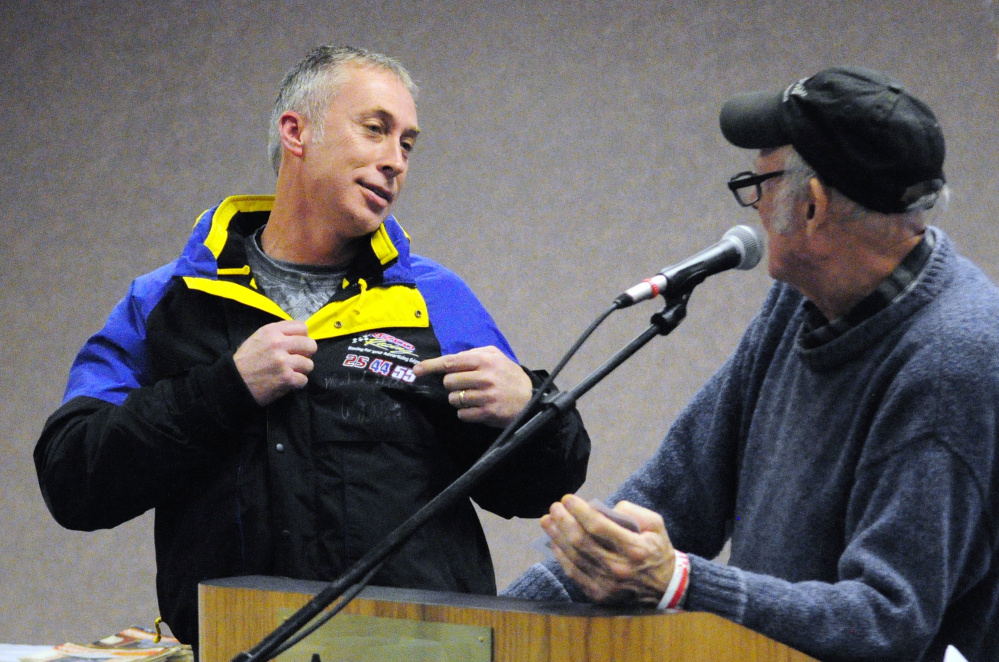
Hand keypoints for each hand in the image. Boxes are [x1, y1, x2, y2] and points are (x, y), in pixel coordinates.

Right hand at [233, 320, 317, 405]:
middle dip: (307, 353)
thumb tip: (301, 335)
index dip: (303, 336)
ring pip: (309, 364)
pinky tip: (288, 382)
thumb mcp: (258, 337)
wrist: (233, 382)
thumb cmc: (246, 360)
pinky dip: (297, 383)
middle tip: (298, 359)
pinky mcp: (286, 379)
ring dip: (302, 370)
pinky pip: (304, 380)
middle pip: (310, 345)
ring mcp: (283, 362)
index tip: (298, 344)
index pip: (302, 327)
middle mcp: (279, 344)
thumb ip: (279, 333)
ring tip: (291, 372)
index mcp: (272, 331)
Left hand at [412, 346, 530, 427]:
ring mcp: (486, 396)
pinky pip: (462, 414)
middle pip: (448, 382)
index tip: (417, 371)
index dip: (430, 366)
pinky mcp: (487, 413)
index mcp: (484, 360)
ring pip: (453, 399)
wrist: (531, 398)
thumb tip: (448, 360)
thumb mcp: (495, 356)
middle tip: (464, 385)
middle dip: (452, 385)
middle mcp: (484, 377)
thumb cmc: (508, 375)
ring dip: (458, 399)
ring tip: (473, 397)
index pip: (450, 362)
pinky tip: (476, 408)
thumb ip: (473, 354)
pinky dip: (465, 412)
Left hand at [541, 494, 675, 605]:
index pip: (598, 526)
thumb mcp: (656, 524)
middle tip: (555, 506)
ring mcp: (607, 584)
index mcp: (634, 548)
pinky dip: (561, 556)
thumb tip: (603, 508)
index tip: (567, 498)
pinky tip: (554, 542)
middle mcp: (618, 568)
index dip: (579, 511)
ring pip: (574, 556)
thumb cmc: (657, 550)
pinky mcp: (599, 594)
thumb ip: (632, 512)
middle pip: (581, 541)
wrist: (666, 588)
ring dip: (557, 536)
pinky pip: (574, 573)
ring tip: (547, 521)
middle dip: (563, 520)